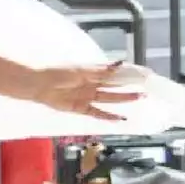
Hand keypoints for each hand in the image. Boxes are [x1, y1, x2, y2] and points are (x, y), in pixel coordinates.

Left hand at [26, 63, 140, 120]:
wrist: (39, 85)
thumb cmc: (57, 74)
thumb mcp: (80, 70)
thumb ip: (100, 70)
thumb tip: (118, 64)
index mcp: (91, 72)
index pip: (113, 73)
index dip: (127, 73)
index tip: (142, 74)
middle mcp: (91, 84)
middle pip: (114, 86)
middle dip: (129, 87)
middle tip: (145, 88)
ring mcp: (87, 96)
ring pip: (109, 98)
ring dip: (123, 99)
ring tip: (138, 98)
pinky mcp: (80, 108)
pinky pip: (97, 113)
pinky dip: (108, 116)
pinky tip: (120, 119)